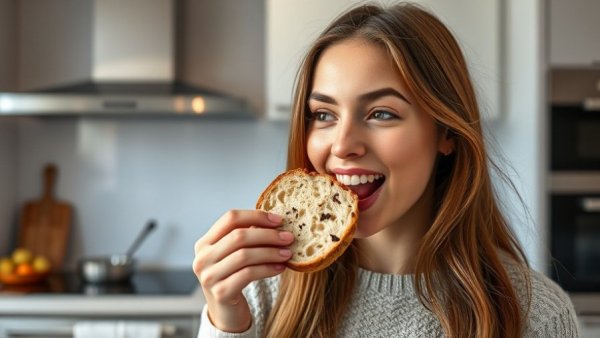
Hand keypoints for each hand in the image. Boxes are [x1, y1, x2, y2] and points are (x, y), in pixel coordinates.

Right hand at [193, 209, 293, 331]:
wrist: (226, 312)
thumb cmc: (235, 277)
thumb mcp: (236, 254)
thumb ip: (249, 236)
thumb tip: (277, 221)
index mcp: (205, 242)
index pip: (230, 218)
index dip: (256, 216)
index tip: (279, 220)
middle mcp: (202, 258)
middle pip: (238, 236)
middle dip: (267, 235)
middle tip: (288, 237)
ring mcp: (209, 276)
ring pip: (244, 255)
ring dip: (270, 252)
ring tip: (287, 253)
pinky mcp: (220, 292)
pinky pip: (248, 274)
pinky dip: (267, 269)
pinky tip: (280, 268)